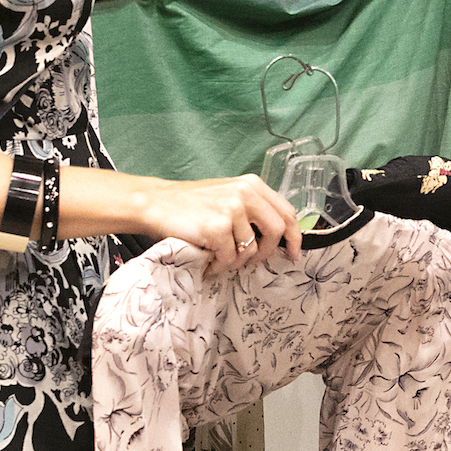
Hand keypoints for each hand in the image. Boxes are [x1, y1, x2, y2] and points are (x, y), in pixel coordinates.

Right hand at [138, 174, 302, 272]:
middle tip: (253, 263)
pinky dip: (218, 265)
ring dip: (234, 261)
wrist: (156, 203)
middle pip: (276, 232)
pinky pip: (229, 258)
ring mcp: (231, 210)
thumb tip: (278, 237)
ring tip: (218, 257)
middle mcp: (245, 194)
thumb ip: (253, 209)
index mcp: (252, 185)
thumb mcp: (228, 195)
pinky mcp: (216, 227)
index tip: (292, 253)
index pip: (286, 212)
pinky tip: (208, 260)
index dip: (294, 236)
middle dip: (267, 253)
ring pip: (250, 250)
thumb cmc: (191, 204)